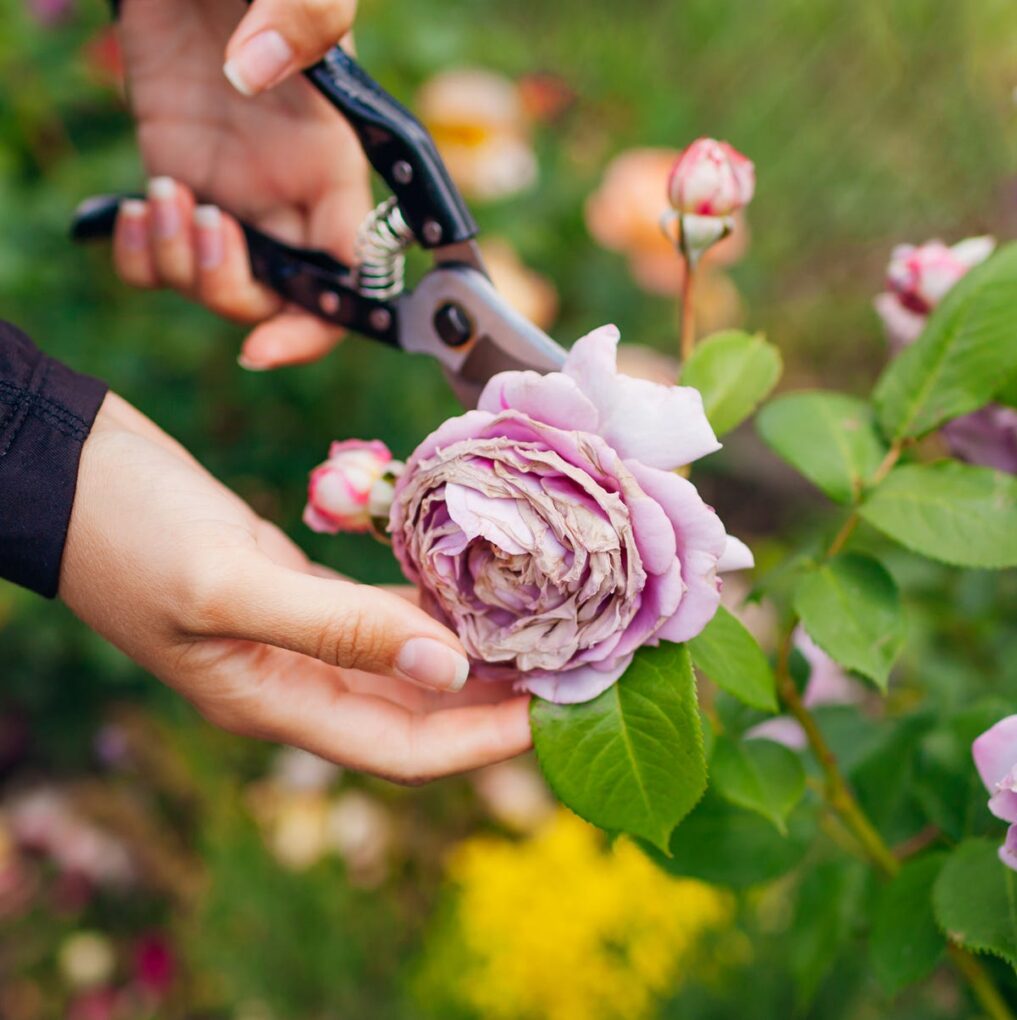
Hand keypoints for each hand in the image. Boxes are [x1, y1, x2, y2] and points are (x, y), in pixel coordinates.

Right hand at [59, 393, 531, 782]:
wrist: (69, 470)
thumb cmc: (128, 532)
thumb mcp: (227, 585)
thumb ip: (336, 629)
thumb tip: (448, 667)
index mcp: (277, 702)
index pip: (404, 750)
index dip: (484, 743)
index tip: (559, 713)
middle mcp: (297, 679)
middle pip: (418, 710)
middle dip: (496, 699)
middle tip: (574, 664)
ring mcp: (297, 634)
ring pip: (406, 656)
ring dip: (471, 644)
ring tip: (545, 620)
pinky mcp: (296, 587)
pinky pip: (380, 606)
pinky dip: (428, 596)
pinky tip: (473, 573)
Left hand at [112, 0, 370, 368]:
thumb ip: (302, 19)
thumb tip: (253, 72)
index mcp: (332, 171)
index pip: (350, 281)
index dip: (318, 328)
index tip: (266, 345)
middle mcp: (285, 199)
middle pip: (273, 303)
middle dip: (231, 291)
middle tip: (206, 223)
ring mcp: (229, 197)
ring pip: (212, 289)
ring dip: (177, 265)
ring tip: (162, 193)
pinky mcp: (176, 183)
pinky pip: (158, 260)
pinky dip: (139, 257)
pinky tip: (134, 209)